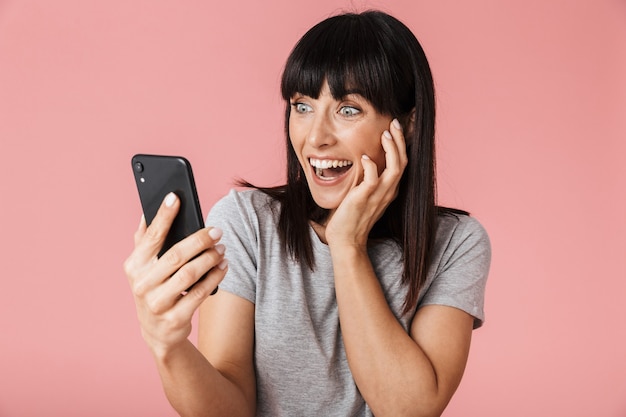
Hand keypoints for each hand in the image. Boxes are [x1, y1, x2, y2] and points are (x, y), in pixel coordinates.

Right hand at [123, 193, 227, 356]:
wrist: (158, 332)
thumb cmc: (154, 289)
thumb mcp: (144, 267)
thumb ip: (144, 240)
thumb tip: (146, 211)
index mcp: (134, 266)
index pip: (151, 236)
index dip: (163, 216)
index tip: (175, 197)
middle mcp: (142, 284)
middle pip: (175, 255)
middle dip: (200, 240)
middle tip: (217, 230)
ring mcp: (157, 303)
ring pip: (190, 274)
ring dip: (210, 258)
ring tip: (222, 249)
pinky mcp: (175, 318)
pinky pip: (200, 292)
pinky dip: (215, 277)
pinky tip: (223, 267)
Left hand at [324, 119, 407, 248]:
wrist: (346, 239)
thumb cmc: (351, 216)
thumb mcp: (364, 194)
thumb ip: (367, 179)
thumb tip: (364, 160)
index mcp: (389, 190)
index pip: (402, 163)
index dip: (401, 144)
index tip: (395, 128)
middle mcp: (388, 192)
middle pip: (403, 162)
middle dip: (400, 140)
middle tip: (394, 123)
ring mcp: (378, 196)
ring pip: (395, 168)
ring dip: (392, 149)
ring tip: (385, 134)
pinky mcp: (364, 199)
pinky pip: (373, 179)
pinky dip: (371, 166)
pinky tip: (365, 156)